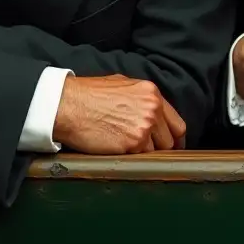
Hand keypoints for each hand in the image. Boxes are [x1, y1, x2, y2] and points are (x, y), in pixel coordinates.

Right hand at [53, 75, 186, 153]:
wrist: (67, 105)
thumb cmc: (87, 94)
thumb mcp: (121, 85)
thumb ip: (141, 98)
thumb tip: (149, 110)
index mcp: (151, 93)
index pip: (177, 123)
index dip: (174, 138)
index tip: (172, 146)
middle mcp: (152, 109)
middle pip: (169, 140)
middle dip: (159, 147)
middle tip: (144, 150)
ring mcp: (144, 127)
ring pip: (156, 152)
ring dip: (144, 154)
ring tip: (125, 148)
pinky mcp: (132, 144)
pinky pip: (141, 158)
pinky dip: (132, 158)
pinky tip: (118, 151)